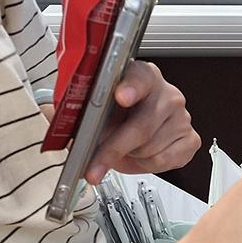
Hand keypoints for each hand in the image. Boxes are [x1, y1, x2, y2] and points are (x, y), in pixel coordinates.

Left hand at [85, 61, 199, 183]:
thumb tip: (51, 111)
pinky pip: (164, 160)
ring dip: (129, 156)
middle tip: (94, 166)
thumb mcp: (92, 108)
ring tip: (123, 149)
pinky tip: (140, 155)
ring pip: (150, 148)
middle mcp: (168, 94)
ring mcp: (182, 118)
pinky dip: (146, 164)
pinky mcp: (190, 139)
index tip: (120, 97)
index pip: (140, 78)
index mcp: (143, 76)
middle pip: (142, 126)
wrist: (136, 131)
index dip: (130, 88)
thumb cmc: (116, 116)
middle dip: (114, 149)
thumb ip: (73, 108)